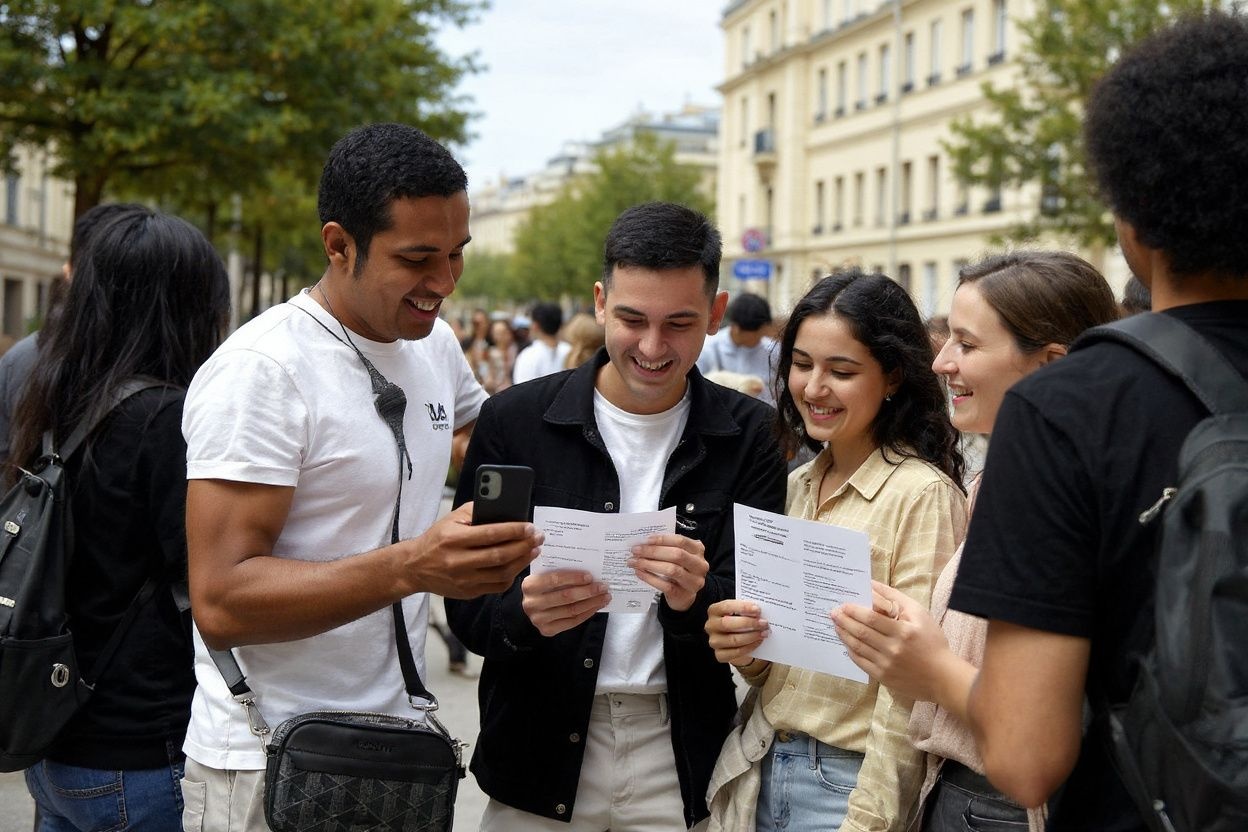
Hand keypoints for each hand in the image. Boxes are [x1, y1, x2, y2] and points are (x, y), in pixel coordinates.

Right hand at [404, 503, 540, 598]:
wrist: (415, 567)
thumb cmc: (438, 538)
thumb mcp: (452, 519)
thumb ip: (477, 511)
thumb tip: (506, 509)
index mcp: (454, 538)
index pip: (490, 534)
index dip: (514, 530)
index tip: (530, 527)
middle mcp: (458, 560)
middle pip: (499, 555)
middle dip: (523, 546)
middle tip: (538, 538)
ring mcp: (463, 579)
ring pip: (501, 573)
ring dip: (522, 562)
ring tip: (533, 550)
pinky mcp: (468, 592)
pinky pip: (496, 586)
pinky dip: (511, 576)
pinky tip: (519, 565)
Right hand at [521, 569, 609, 636]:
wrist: (532, 606)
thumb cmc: (543, 587)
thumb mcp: (544, 575)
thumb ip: (558, 569)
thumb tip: (586, 564)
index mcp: (529, 585)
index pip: (554, 579)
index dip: (574, 578)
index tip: (590, 576)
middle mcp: (531, 603)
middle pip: (565, 597)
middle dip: (588, 591)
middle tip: (603, 587)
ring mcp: (538, 619)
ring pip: (571, 610)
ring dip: (591, 603)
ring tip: (604, 597)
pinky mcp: (547, 630)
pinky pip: (572, 622)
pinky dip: (587, 613)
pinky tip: (596, 606)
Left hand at [628, 533, 708, 611]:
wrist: (685, 594)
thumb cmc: (680, 569)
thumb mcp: (679, 556)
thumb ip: (666, 547)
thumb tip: (643, 542)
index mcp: (698, 550)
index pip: (681, 541)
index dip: (662, 539)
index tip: (645, 540)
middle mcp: (699, 565)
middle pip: (676, 555)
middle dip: (653, 551)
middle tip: (636, 550)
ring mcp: (693, 581)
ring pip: (671, 570)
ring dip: (649, 564)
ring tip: (634, 562)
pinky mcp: (683, 594)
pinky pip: (665, 585)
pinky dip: (650, 578)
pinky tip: (639, 573)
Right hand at [705, 599, 769, 666]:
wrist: (738, 641)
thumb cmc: (740, 622)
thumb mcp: (742, 613)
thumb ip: (747, 610)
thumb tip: (760, 612)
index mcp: (714, 610)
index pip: (726, 606)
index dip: (742, 607)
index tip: (757, 609)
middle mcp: (711, 625)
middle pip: (727, 624)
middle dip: (748, 623)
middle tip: (764, 623)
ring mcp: (714, 641)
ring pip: (733, 640)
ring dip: (752, 636)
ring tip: (764, 633)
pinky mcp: (719, 655)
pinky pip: (736, 652)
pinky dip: (750, 647)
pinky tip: (758, 641)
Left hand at [831, 580, 956, 702]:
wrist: (942, 676)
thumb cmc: (932, 641)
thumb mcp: (919, 613)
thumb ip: (894, 598)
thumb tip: (872, 585)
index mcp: (903, 631)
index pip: (871, 619)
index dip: (854, 611)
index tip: (843, 604)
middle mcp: (893, 649)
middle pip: (861, 632)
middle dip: (844, 621)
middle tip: (833, 612)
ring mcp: (886, 665)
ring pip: (858, 647)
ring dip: (844, 635)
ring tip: (836, 625)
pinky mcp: (883, 677)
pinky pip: (861, 662)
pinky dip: (851, 651)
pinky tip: (846, 643)